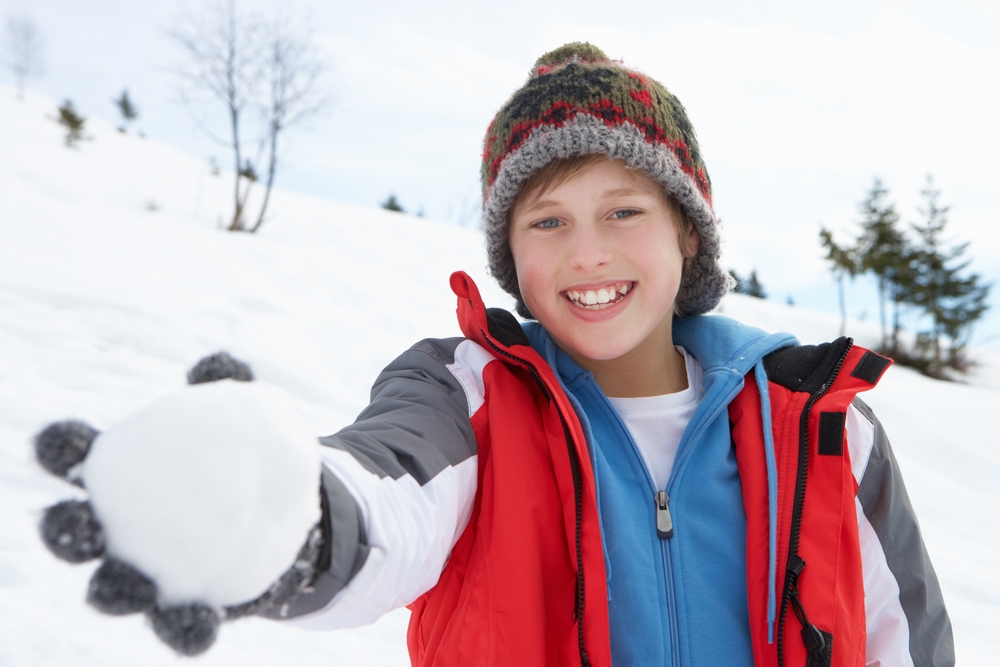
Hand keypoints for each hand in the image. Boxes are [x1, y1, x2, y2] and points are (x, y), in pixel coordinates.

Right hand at [35, 353, 323, 655]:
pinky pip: (178, 623)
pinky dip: (185, 629)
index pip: (74, 459)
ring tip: (124, 585)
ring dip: (111, 590)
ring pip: (112, 588)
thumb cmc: (237, 457)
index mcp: (123, 475)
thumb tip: (220, 363)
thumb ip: (225, 389)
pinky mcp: (184, 606)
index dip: (59, 450)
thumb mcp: (239, 418)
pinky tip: (203, 627)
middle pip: (72, 532)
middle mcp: (119, 529)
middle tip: (70, 524)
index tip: (57, 442)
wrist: (279, 516)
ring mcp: (146, 572)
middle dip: (61, 531)